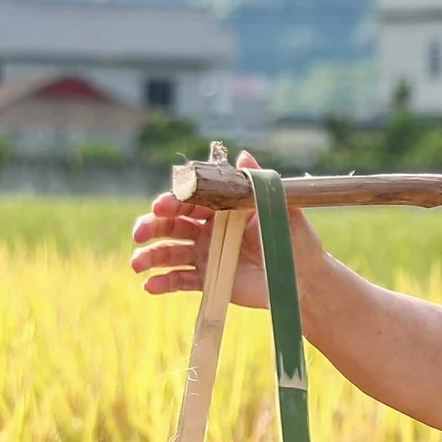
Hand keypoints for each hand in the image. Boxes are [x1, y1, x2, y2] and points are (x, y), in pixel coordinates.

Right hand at [130, 149, 288, 307]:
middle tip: (140, 233)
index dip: (172, 202)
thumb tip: (243, 155)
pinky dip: (163, 283)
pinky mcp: (208, 280)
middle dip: (152, 226)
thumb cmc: (295, 239)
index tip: (161, 206)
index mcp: (221, 208)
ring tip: (137, 264)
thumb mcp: (281, 209)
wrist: (304, 278)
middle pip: (172, 225)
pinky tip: (150, 286)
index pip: (190, 201)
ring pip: (169, 253)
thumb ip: (259, 184)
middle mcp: (208, 230)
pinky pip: (180, 281)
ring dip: (149, 256)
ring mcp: (205, 255)